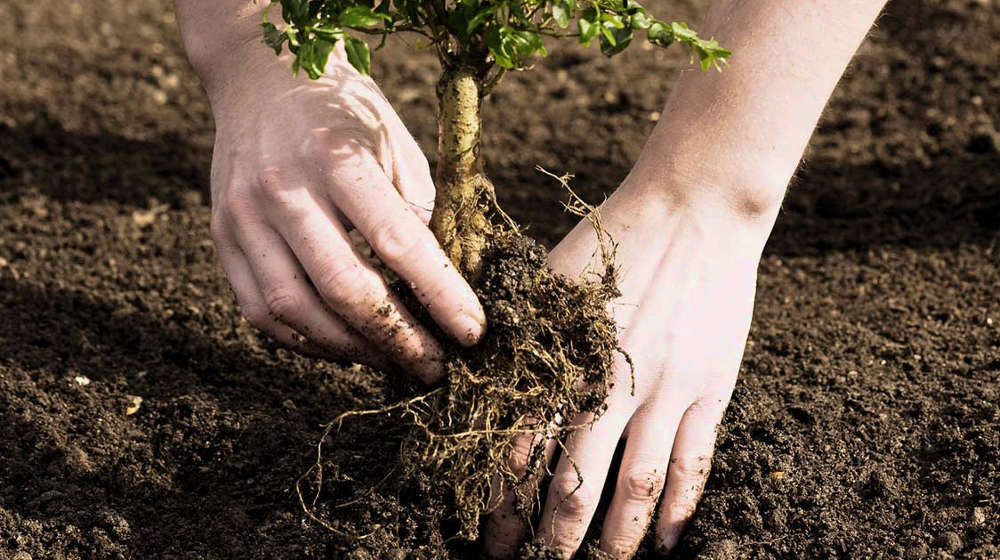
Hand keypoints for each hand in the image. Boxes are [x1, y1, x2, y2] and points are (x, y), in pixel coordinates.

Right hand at [191, 35, 484, 381]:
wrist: (259, 75)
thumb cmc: (343, 111)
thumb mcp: (395, 143)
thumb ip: (417, 211)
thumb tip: (444, 285)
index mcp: (338, 157)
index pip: (397, 242)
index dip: (440, 295)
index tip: (472, 332)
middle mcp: (283, 189)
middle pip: (343, 287)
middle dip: (398, 339)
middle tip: (435, 366)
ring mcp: (243, 216)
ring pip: (296, 310)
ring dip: (351, 349)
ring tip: (392, 361)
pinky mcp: (220, 237)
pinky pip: (260, 311)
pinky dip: (305, 340)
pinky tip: (342, 346)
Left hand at [484, 181, 769, 557]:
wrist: (695, 208)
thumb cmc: (613, 240)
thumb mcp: (548, 281)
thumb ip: (518, 337)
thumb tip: (477, 382)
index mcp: (561, 358)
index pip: (519, 450)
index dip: (503, 502)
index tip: (493, 536)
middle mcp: (609, 384)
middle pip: (575, 480)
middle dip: (552, 536)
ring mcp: (666, 390)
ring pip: (637, 485)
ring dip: (617, 535)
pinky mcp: (709, 388)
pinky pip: (694, 462)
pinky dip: (681, 508)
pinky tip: (670, 541)